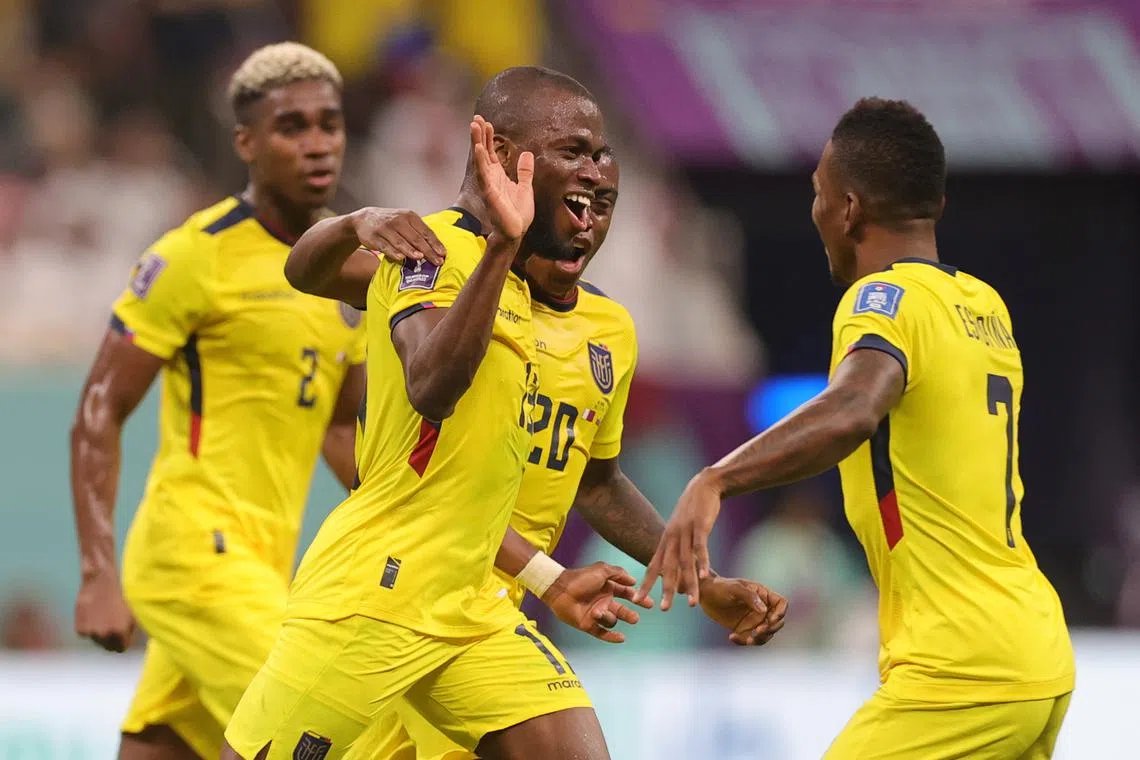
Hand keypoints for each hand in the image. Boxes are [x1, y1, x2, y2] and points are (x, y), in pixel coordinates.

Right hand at [74, 569, 134, 652]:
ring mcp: (91, 632)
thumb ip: (131, 630)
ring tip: (104, 616)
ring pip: (97, 640)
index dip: (123, 641)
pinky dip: (89, 627)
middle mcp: (105, 635)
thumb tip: (131, 641)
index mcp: (121, 632)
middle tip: (113, 625)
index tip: (123, 634)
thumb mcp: (133, 613)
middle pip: (108, 647)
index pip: (122, 648)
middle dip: (112, 640)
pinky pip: (86, 634)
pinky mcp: (80, 628)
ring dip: (100, 633)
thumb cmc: (121, 593)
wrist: (100, 580)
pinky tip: (93, 614)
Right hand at [350, 207, 445, 265]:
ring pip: (401, 241)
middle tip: (437, 261)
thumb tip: (436, 248)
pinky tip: (400, 258)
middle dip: (428, 251)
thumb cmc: (391, 223)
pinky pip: (385, 246)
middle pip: (416, 238)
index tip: (443, 254)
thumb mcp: (405, 221)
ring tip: (421, 258)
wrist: (364, 219)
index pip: (425, 231)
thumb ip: (418, 232)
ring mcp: (386, 228)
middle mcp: (398, 220)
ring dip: (411, 250)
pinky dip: (393, 252)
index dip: (435, 243)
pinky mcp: (375, 237)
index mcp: (409, 216)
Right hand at [470, 115, 533, 240]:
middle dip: (479, 135)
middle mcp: (490, 178)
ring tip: (474, 126)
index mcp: (498, 176)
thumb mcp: (525, 187)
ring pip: (480, 160)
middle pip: (483, 152)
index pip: (490, 152)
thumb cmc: (518, 214)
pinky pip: (483, 175)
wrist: (516, 232)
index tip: (485, 122)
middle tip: (476, 118)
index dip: (487, 137)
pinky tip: (478, 148)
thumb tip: (527, 154)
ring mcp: (488, 185)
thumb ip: (525, 171)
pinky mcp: (489, 193)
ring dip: (476, 142)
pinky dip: (480, 161)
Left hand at [541, 561, 653, 643]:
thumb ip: (619, 573)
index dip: (637, 598)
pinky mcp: (588, 624)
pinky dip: (612, 637)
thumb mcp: (602, 570)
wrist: (561, 589)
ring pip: (612, 620)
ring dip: (608, 617)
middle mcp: (603, 601)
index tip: (648, 603)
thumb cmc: (580, 578)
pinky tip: (621, 638)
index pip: (626, 594)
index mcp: (607, 588)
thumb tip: (634, 581)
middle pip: (622, 611)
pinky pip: (603, 633)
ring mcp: (596, 614)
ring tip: (598, 612)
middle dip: (630, 615)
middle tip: (635, 618)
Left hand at [637, 470, 721, 610]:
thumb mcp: (680, 529)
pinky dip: (703, 562)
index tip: (637, 600)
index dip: (646, 583)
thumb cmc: (692, 510)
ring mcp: (686, 532)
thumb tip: (674, 568)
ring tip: (692, 603)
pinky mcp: (700, 526)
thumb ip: (676, 548)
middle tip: (663, 609)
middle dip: (665, 589)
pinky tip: (705, 577)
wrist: (703, 486)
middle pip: (667, 568)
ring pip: (686, 562)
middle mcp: (672, 538)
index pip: (653, 566)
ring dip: (689, 584)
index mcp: (666, 541)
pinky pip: (701, 547)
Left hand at [698, 574, 787, 645]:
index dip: (780, 613)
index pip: (781, 603)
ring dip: (759, 639)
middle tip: (757, 632)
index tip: (770, 620)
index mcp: (763, 594)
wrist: (705, 595)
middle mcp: (762, 608)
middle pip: (777, 622)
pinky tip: (731, 637)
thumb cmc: (720, 587)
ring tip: (746, 639)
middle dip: (770, 629)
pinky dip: (744, 641)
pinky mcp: (745, 629)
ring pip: (766, 634)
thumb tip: (764, 610)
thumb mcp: (734, 588)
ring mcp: (754, 619)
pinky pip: (751, 639)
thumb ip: (749, 597)